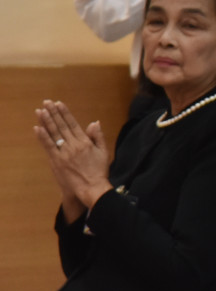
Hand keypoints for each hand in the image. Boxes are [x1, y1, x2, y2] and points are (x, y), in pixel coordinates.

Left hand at [34, 100, 110, 221]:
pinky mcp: (57, 161)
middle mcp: (74, 145)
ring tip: (41, 110)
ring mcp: (64, 153)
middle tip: (47, 102)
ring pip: (54, 134)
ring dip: (46, 121)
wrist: (92, 187)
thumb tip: (94, 123)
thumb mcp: (103, 152)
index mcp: (85, 142)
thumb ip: (98, 137)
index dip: (65, 113)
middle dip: (54, 113)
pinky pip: (48, 146)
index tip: (59, 104)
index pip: (73, 124)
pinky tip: (37, 128)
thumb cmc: (99, 171)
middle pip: (62, 126)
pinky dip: (42, 137)